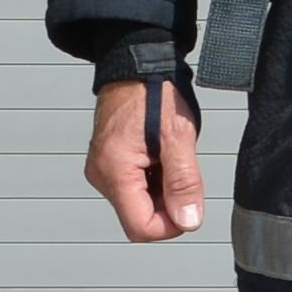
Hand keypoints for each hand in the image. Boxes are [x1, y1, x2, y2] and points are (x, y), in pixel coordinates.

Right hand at [84, 73, 203, 244]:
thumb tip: (187, 220)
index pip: (141, 227)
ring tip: (170, 157)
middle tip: (181, 169)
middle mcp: (102, 175)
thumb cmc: (154, 92)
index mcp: (114, 171)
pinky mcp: (109, 163)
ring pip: (138, 204)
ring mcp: (103, 169)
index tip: (189, 202)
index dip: (171, 224)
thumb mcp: (178, 137)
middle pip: (139, 218)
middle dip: (168, 204)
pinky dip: (153, 179)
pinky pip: (133, 187)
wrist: (135, 64)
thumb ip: (183, 182)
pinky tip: (161, 156)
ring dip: (162, 191)